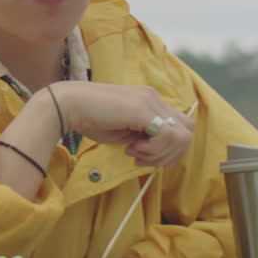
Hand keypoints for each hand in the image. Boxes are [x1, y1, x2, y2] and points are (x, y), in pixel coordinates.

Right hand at [51, 81, 194, 166]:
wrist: (69, 105)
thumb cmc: (91, 119)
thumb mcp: (126, 131)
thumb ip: (145, 138)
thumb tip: (160, 154)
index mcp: (151, 101)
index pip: (181, 126)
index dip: (172, 148)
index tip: (149, 158)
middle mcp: (154, 98)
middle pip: (188, 130)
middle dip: (171, 153)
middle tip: (144, 159)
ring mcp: (150, 102)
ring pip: (181, 136)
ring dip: (160, 153)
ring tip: (135, 153)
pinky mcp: (143, 109)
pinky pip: (166, 136)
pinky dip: (153, 149)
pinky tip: (132, 149)